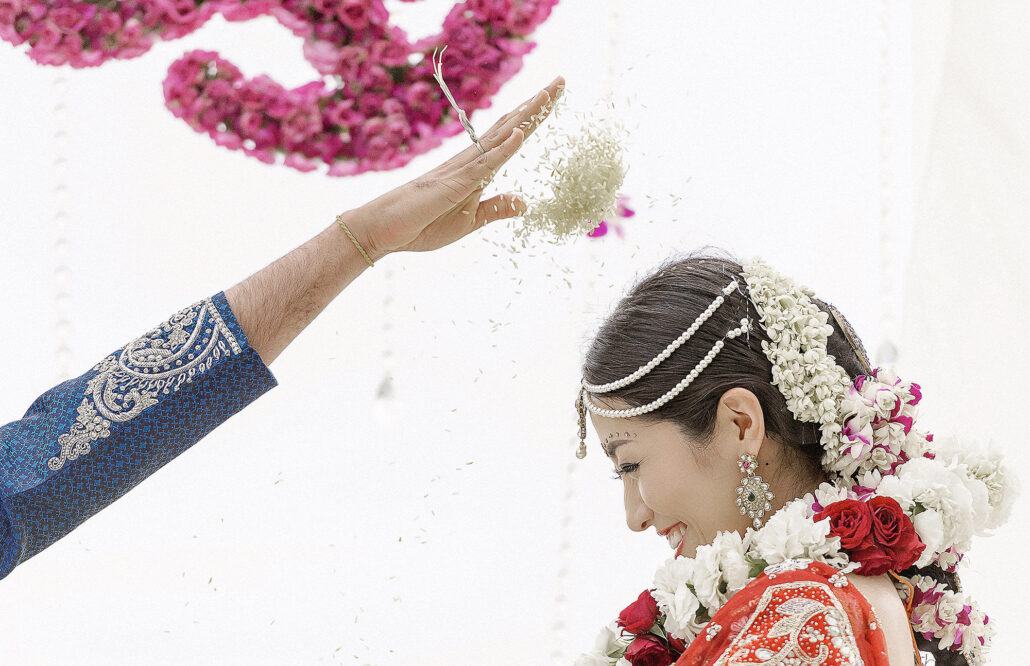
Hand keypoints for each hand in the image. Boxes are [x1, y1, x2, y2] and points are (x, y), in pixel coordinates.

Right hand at [355, 75, 564, 256]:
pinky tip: (519, 134)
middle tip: (561, 80)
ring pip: (500, 137)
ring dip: (525, 116)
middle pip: (509, 126)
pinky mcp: (454, 183)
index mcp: (476, 170)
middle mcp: (471, 161)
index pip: (510, 138)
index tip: (552, 98)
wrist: (384, 230)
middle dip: (536, 105)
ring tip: (548, 93)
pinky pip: (483, 164)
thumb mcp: (469, 221)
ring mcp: (462, 169)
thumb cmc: (421, 225)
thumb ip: (495, 209)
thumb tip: (525, 202)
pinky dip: (503, 149)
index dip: (532, 119)